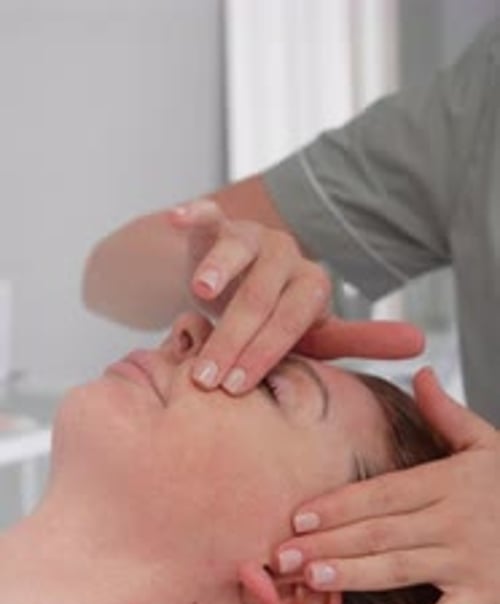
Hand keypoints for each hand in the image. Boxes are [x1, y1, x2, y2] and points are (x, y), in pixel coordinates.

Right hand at [168, 199, 423, 392]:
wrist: (229, 287)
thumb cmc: (273, 319)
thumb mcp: (312, 334)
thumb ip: (358, 339)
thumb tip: (421, 344)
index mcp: (312, 286)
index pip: (292, 321)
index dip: (265, 352)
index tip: (237, 386)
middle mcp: (286, 255)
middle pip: (260, 295)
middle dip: (232, 338)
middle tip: (206, 375)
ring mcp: (251, 236)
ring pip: (235, 251)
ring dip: (216, 272)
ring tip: (198, 295)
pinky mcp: (217, 222)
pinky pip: (207, 215)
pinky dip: (194, 215)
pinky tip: (177, 219)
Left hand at [274, 368, 499, 603]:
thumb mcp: (488, 443)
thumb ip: (448, 413)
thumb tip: (420, 374)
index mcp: (447, 482)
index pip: (383, 493)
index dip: (339, 505)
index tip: (299, 516)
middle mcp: (453, 519)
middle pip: (381, 532)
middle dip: (329, 544)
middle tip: (284, 557)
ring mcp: (469, 557)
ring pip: (403, 567)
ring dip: (358, 575)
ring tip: (314, 581)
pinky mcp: (487, 590)